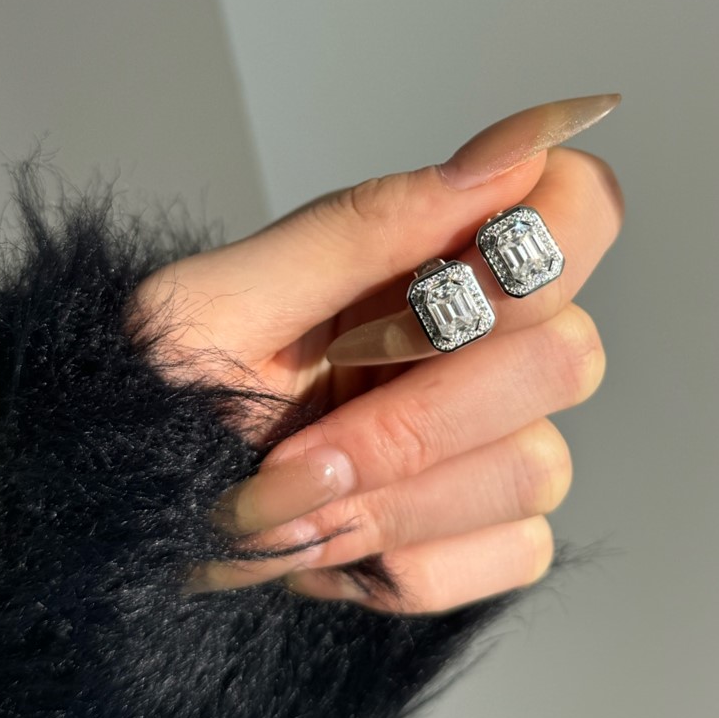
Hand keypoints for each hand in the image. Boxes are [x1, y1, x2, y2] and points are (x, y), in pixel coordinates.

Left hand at [133, 94, 623, 612]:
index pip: (581, 211)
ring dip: (396, 500)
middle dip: (419, 418)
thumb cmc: (167, 389)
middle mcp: (486, 344)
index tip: (431, 299)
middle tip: (301, 444)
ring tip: (296, 503)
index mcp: (434, 261)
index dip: (537, 251)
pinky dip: (409, 563)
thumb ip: (365, 226)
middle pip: (569, 358)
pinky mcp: (493, 530)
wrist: (137, 505)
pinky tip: (341, 544)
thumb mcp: (226, 301)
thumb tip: (509, 154)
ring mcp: (500, 442)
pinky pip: (516, 553)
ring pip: (539, 470)